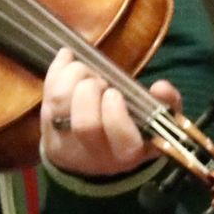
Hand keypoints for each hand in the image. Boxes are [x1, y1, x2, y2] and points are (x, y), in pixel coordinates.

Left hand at [41, 47, 182, 177]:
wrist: (94, 155)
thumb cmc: (132, 132)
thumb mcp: (156, 123)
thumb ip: (167, 105)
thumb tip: (161, 87)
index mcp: (127, 153)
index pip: (121, 138)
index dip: (116, 112)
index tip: (116, 93)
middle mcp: (95, 155)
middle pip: (85, 124)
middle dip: (91, 91)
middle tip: (99, 80)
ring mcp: (66, 144)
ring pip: (59, 107)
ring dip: (71, 77)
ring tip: (84, 69)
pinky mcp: (46, 132)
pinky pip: (46, 96)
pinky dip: (56, 71)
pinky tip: (67, 58)